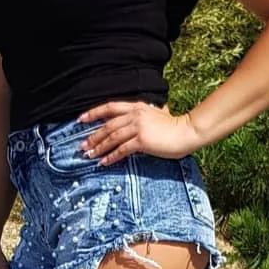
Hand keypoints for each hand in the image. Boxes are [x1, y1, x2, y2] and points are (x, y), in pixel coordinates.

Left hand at [76, 101, 201, 163]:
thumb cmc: (173, 126)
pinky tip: (103, 162)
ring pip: (112, 137)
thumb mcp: (156, 115)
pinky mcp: (142, 140)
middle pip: (107, 125)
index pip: (110, 107)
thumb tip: (132, 122)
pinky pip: (122, 149)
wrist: (187, 132)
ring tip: (89, 155)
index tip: (80, 119)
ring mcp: (138, 127)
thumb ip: (143, 116)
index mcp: (137, 107)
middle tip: (82, 146)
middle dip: (93, 136)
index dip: (93, 113)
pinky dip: (111, 156)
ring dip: (99, 147)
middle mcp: (135, 115)